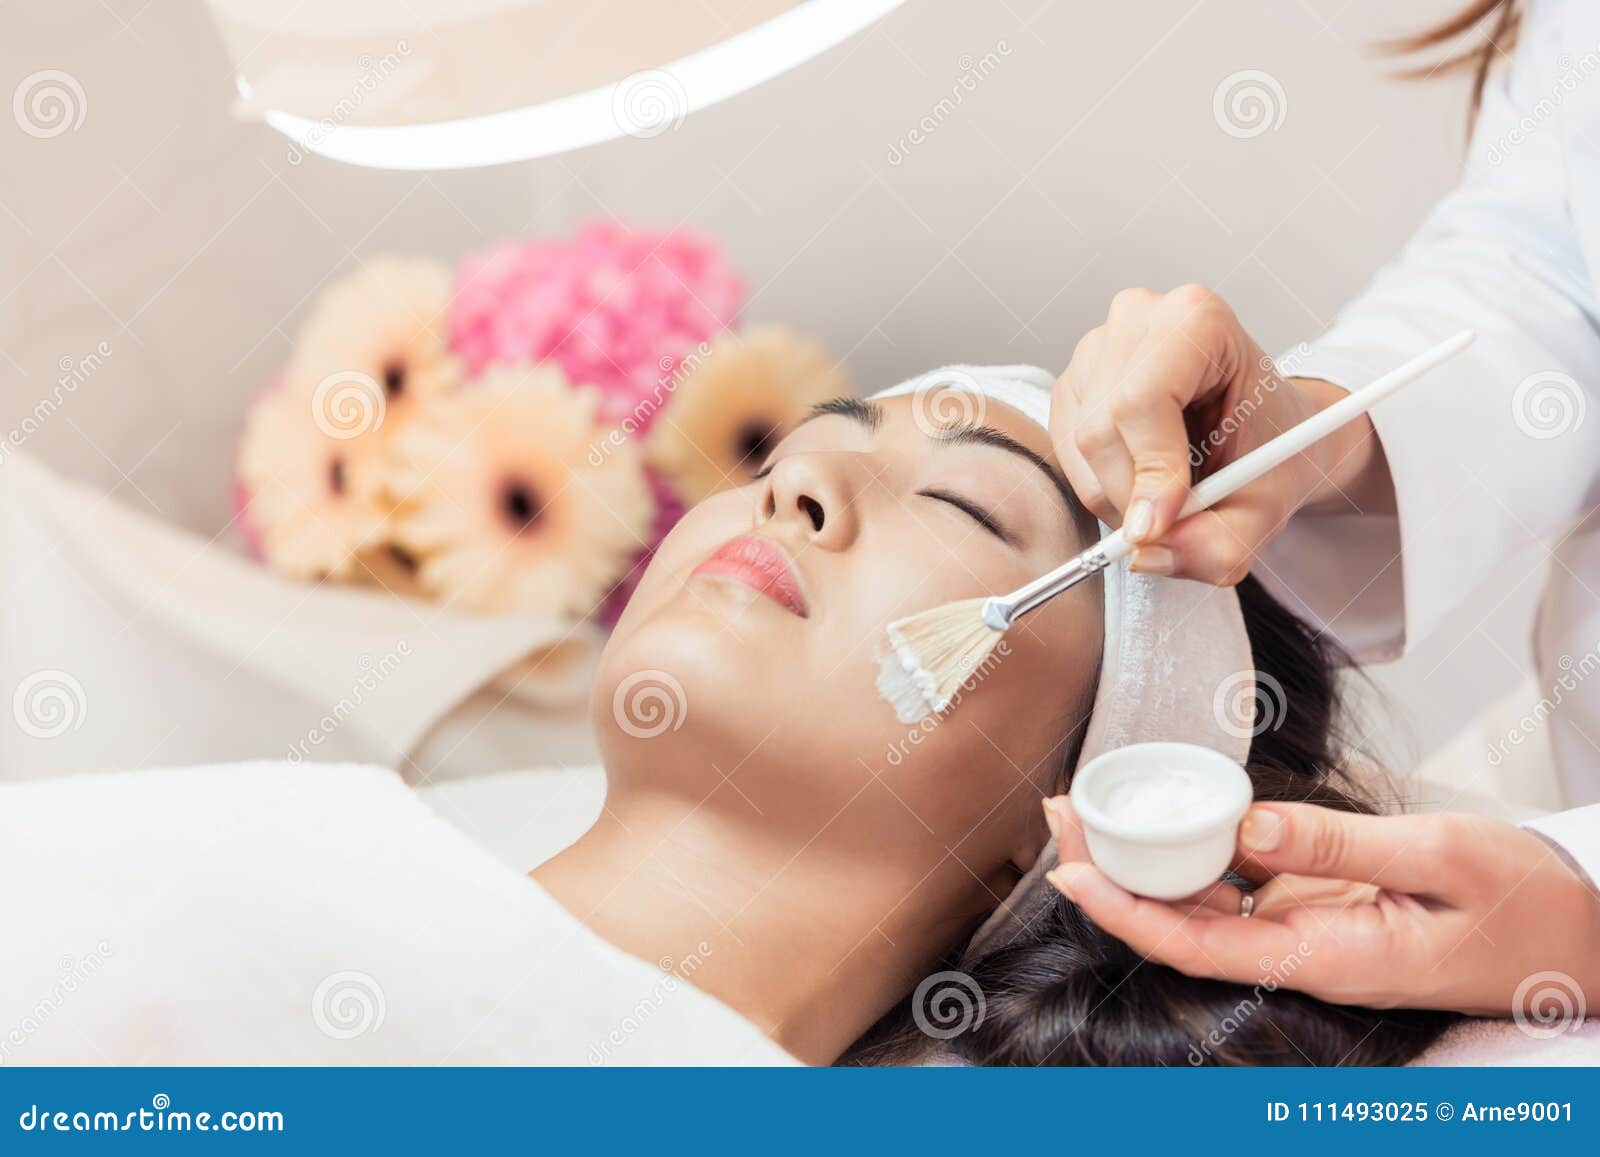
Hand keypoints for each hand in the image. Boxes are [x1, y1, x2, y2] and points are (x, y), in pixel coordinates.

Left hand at [1043, 796, 1599, 1016]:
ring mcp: (1303, 931)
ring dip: (1141, 862)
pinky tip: (1160, 817)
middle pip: (1181, 925)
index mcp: (1328, 959)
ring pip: (1200, 906)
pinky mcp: (1312, 907)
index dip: (1125, 913)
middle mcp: (1300, 954)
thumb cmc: (1522, 903)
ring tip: (1088, 807)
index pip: (1198, 947)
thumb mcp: (1443, 858)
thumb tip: (1249, 824)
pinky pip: (1237, 886)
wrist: (1574, 933)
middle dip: (1113, 875)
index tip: (1074, 872)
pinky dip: (1191, 853)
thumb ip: (1342, 845)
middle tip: (1062, 810)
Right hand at [1051, 285, 1387, 582]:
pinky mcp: (1073, 383)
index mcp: (1196, 319)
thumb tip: (1146, 554)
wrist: (1269, 430)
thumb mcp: (1266, 507)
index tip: (1161, 524)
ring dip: (1119, 494)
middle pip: (1102, 429)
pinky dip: (1103, 485)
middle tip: (1174, 526)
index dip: (1149, 469)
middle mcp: (1136, 319)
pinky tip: (1144, 476)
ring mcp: (1095, 348)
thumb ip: (1218, 542)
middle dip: (1133, 494)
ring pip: (1079, 447)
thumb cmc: (1276, 449)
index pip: (1143, 399)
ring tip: (1171, 494)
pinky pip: (1066, 454)